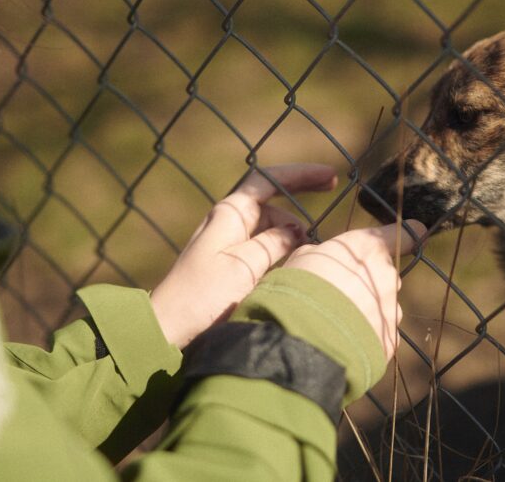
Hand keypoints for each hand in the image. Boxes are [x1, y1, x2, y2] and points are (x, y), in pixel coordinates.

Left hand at [150, 164, 336, 347]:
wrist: (170, 329)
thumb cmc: (203, 295)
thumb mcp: (245, 265)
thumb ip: (274, 243)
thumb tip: (296, 230)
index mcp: (230, 213)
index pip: (268, 180)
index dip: (300, 175)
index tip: (330, 176)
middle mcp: (229, 223)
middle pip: (272, 203)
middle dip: (300, 201)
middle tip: (333, 194)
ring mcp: (229, 244)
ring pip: (270, 229)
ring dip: (292, 233)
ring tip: (316, 248)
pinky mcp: (230, 267)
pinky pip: (264, 249)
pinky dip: (282, 250)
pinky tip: (298, 263)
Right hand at [282, 221, 423, 360]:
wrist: (305, 339)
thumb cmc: (298, 289)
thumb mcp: (302, 258)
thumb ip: (324, 254)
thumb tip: (325, 260)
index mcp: (368, 249)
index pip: (402, 233)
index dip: (409, 233)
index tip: (417, 231)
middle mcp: (387, 277)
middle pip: (384, 275)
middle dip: (368, 282)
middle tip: (339, 294)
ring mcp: (391, 310)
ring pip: (382, 306)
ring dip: (366, 311)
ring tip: (336, 322)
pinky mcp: (390, 340)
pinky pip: (379, 334)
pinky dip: (365, 336)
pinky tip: (343, 341)